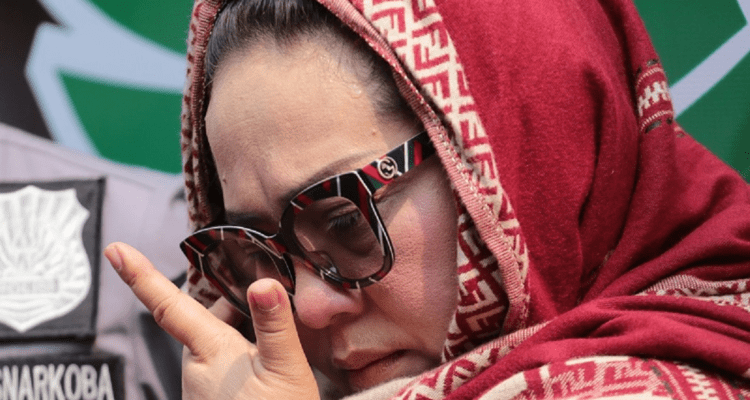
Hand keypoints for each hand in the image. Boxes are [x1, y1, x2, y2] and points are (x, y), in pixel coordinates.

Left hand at [104, 242, 319, 399]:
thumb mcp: (286, 371)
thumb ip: (275, 326)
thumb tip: (264, 283)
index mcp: (210, 353)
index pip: (170, 306)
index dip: (141, 276)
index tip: (115, 250)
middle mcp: (196, 369)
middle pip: (203, 319)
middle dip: (230, 305)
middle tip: (268, 300)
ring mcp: (201, 387)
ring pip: (214, 341)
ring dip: (240, 331)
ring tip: (276, 342)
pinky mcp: (210, 399)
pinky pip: (219, 364)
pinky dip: (241, 353)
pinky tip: (267, 364)